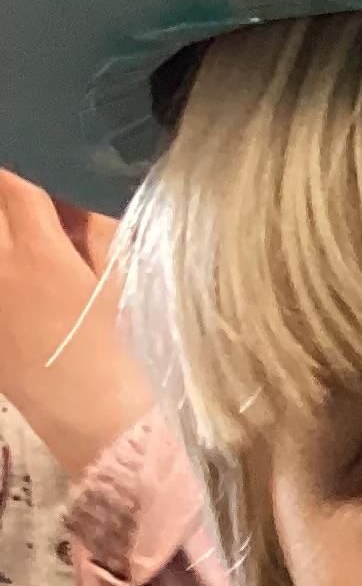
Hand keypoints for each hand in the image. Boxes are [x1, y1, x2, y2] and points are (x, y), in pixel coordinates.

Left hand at [0, 169, 151, 477]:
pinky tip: (21, 283)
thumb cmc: (124, 355)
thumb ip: (103, 236)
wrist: (97, 426)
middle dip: (1, 198)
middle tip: (22, 201)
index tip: (31, 159)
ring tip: (19, 237)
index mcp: (40, 255)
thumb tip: (85, 200)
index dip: (20, 168)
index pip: (15, 186)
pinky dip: (2, 271)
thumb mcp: (125, 289)